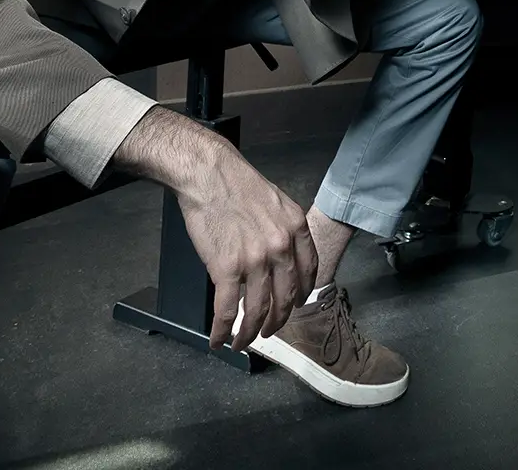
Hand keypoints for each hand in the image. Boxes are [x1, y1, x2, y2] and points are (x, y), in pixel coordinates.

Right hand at [176, 137, 317, 349]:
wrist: (209, 175)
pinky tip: (218, 340)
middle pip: (285, 298)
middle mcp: (281, 249)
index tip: (294, 306)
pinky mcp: (227, 269)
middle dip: (277, 322)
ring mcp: (256, 261)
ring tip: (242, 343)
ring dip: (249, 333)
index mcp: (296, 230)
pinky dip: (223, 330)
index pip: (308, 273)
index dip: (301, 295)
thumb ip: (284, 230)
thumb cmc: (236, 184)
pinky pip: (228, 310)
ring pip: (258, 311)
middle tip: (268, 332)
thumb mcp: (276, 202)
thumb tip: (281, 254)